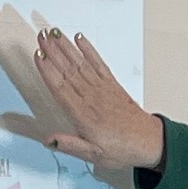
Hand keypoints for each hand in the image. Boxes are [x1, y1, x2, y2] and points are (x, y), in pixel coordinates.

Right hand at [0, 5, 162, 170]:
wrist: (149, 142)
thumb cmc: (123, 148)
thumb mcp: (94, 155)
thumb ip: (70, 145)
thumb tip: (49, 140)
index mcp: (84, 115)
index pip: (61, 88)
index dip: (48, 70)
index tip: (38, 56)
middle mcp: (93, 98)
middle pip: (68, 70)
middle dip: (53, 51)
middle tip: (41, 36)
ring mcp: (103, 89)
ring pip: (81, 64)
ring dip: (66, 47)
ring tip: (54, 33)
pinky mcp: (112, 85)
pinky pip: (99, 64)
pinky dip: (89, 50)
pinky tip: (80, 40)